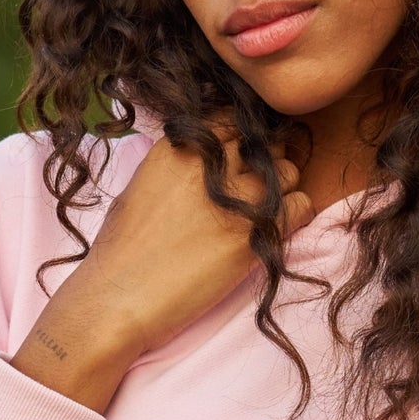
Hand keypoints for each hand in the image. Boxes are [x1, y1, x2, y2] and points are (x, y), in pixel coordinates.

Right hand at [10, 124, 312, 411]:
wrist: (118, 298)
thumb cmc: (120, 251)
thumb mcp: (140, 188)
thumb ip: (178, 169)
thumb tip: (202, 169)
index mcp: (179, 145)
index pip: (233, 121)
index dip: (244, 140)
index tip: (242, 161)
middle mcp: (210, 162)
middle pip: (265, 144)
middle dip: (267, 163)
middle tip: (257, 190)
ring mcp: (235, 196)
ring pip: (289, 172)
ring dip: (284, 189)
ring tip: (266, 212)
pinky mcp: (254, 233)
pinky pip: (300, 206)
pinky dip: (297, 215)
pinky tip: (277, 231)